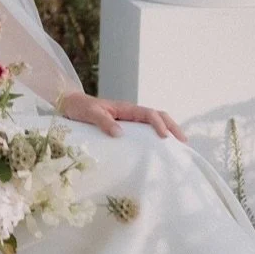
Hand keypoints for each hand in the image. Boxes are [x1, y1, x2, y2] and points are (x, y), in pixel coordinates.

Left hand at [55, 91, 185, 141]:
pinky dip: (155, 136)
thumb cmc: (80, 108)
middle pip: (158, 116)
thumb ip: (104, 122)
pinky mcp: (125, 127)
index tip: (165, 137)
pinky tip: (159, 148)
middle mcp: (130, 113)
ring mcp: (129, 119)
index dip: (158, 124)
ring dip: (167, 131)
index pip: (149, 114)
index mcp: (126, 108)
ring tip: (178, 146)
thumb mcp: (90, 114)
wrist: (70, 105)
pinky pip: (144, 130)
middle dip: (172, 126)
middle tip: (184, 142)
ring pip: (154, 122)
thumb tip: (121, 134)